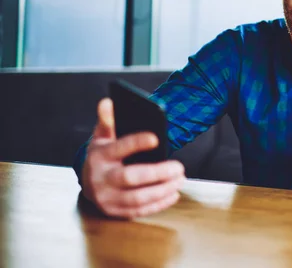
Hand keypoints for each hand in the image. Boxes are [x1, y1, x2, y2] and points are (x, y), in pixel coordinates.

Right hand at [81, 98, 184, 218]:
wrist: (88, 182)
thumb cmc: (103, 155)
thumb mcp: (102, 136)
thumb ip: (108, 120)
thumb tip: (108, 102)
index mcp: (99, 156)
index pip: (118, 148)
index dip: (137, 142)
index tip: (156, 138)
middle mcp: (101, 179)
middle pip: (130, 177)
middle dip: (157, 173)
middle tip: (179, 167)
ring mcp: (106, 198)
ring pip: (137, 198)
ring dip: (162, 190)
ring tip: (180, 179)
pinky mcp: (114, 212)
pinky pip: (139, 211)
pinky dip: (158, 204)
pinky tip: (173, 194)